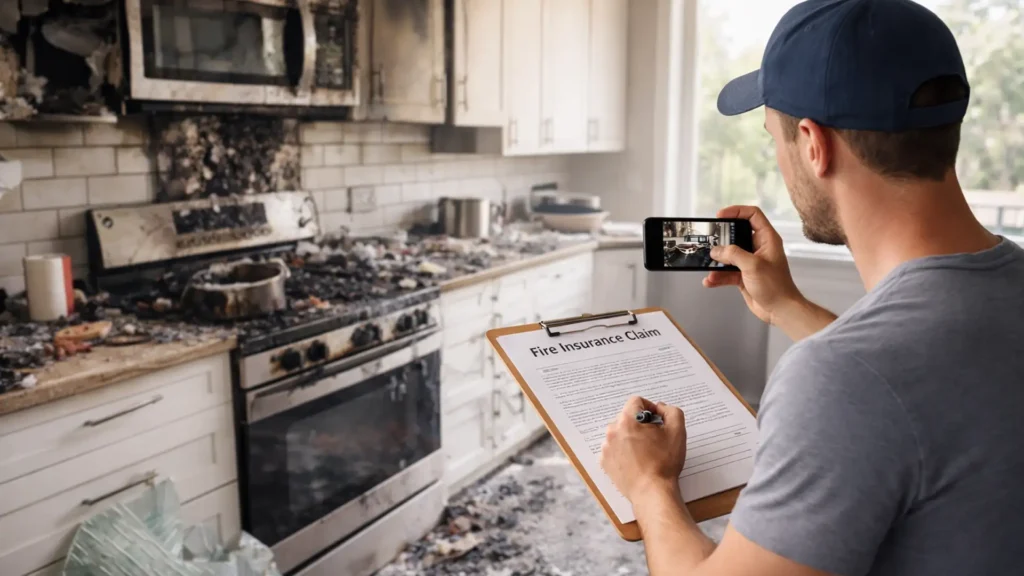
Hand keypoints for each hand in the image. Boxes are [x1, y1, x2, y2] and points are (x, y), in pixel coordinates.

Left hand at [600, 396, 686, 502]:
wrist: (652, 492)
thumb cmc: (664, 463)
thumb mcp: (677, 431)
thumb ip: (671, 411)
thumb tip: (660, 407)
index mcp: (628, 420)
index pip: (636, 401)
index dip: (650, 408)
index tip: (658, 422)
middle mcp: (613, 431)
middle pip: (627, 417)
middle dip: (640, 424)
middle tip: (653, 439)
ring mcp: (606, 447)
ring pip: (620, 432)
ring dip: (631, 437)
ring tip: (645, 452)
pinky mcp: (605, 461)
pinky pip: (614, 448)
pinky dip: (623, 451)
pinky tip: (636, 461)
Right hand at [703, 205, 803, 324]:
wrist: (780, 310)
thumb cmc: (776, 287)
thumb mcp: (753, 265)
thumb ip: (733, 254)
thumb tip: (717, 250)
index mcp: (767, 239)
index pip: (752, 215)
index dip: (736, 212)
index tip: (720, 216)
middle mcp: (758, 248)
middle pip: (736, 234)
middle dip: (722, 238)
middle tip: (710, 239)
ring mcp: (750, 262)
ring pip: (729, 255)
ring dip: (717, 260)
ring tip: (707, 263)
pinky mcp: (743, 276)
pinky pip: (727, 272)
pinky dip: (718, 276)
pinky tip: (710, 280)